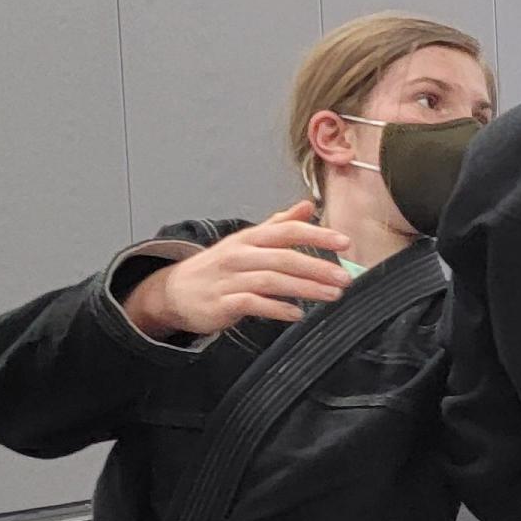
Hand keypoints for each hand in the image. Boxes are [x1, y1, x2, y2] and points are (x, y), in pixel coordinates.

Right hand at [124, 200, 353, 337]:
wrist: (175, 292)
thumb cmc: (219, 266)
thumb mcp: (247, 241)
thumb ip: (278, 224)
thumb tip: (306, 206)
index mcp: (249, 238)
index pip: (286, 230)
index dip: (316, 235)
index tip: (344, 242)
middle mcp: (240, 255)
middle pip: (283, 257)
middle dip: (317, 267)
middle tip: (344, 278)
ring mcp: (230, 279)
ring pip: (272, 281)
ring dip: (305, 288)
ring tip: (331, 295)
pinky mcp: (222, 303)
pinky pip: (253, 304)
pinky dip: (277, 309)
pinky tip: (297, 314)